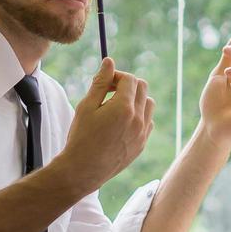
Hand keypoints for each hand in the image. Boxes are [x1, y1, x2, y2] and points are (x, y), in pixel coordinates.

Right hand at [57, 58, 154, 191]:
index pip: (130, 79)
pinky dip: (139, 116)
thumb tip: (110, 61)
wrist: (82, 170)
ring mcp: (142, 133)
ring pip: (149, 104)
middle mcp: (138, 119)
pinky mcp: (142, 144)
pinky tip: (121, 123)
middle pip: (143, 88)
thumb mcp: (86, 106)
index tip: (104, 84)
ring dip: (136, 100)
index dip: (117, 76)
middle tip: (109, 93)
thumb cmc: (81, 136)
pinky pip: (148, 122)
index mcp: (124, 107)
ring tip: (115, 107)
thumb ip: (100, 82)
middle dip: (127, 85)